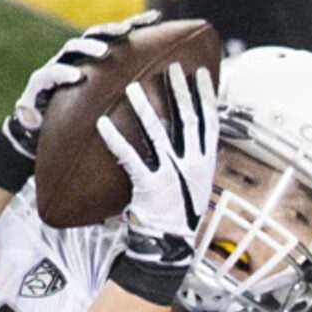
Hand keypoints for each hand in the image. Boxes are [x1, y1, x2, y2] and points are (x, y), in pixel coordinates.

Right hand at [4, 12, 161, 157]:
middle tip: (127, 31)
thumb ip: (123, 99)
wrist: (35, 138)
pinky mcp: (37, 84)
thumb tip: (167, 107)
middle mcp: (74, 58)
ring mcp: (54, 67)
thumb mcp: (102, 108)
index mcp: (92, 61)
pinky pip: (50, 74)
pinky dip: (63, 73)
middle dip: (111, 30)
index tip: (157, 17)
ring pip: (72, 48)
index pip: (115, 36)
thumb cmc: (73, 123)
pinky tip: (77, 77)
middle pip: (95, 34)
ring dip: (89, 48)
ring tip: (104, 53)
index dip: (135, 24)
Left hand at [97, 61, 217, 248]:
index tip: (199, 73)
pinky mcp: (150, 187)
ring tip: (131, 88)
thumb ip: (193, 158)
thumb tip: (190, 135)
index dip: (205, 96)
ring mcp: (172, 175)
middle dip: (179, 91)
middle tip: (171, 66)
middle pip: (187, 119)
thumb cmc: (178, 213)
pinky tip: (102, 125)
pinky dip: (116, 140)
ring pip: (159, 134)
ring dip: (144, 109)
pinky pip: (130, 158)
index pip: (209, 122)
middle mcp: (192, 165)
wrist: (169, 245)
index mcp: (205, 162)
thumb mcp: (194, 184)